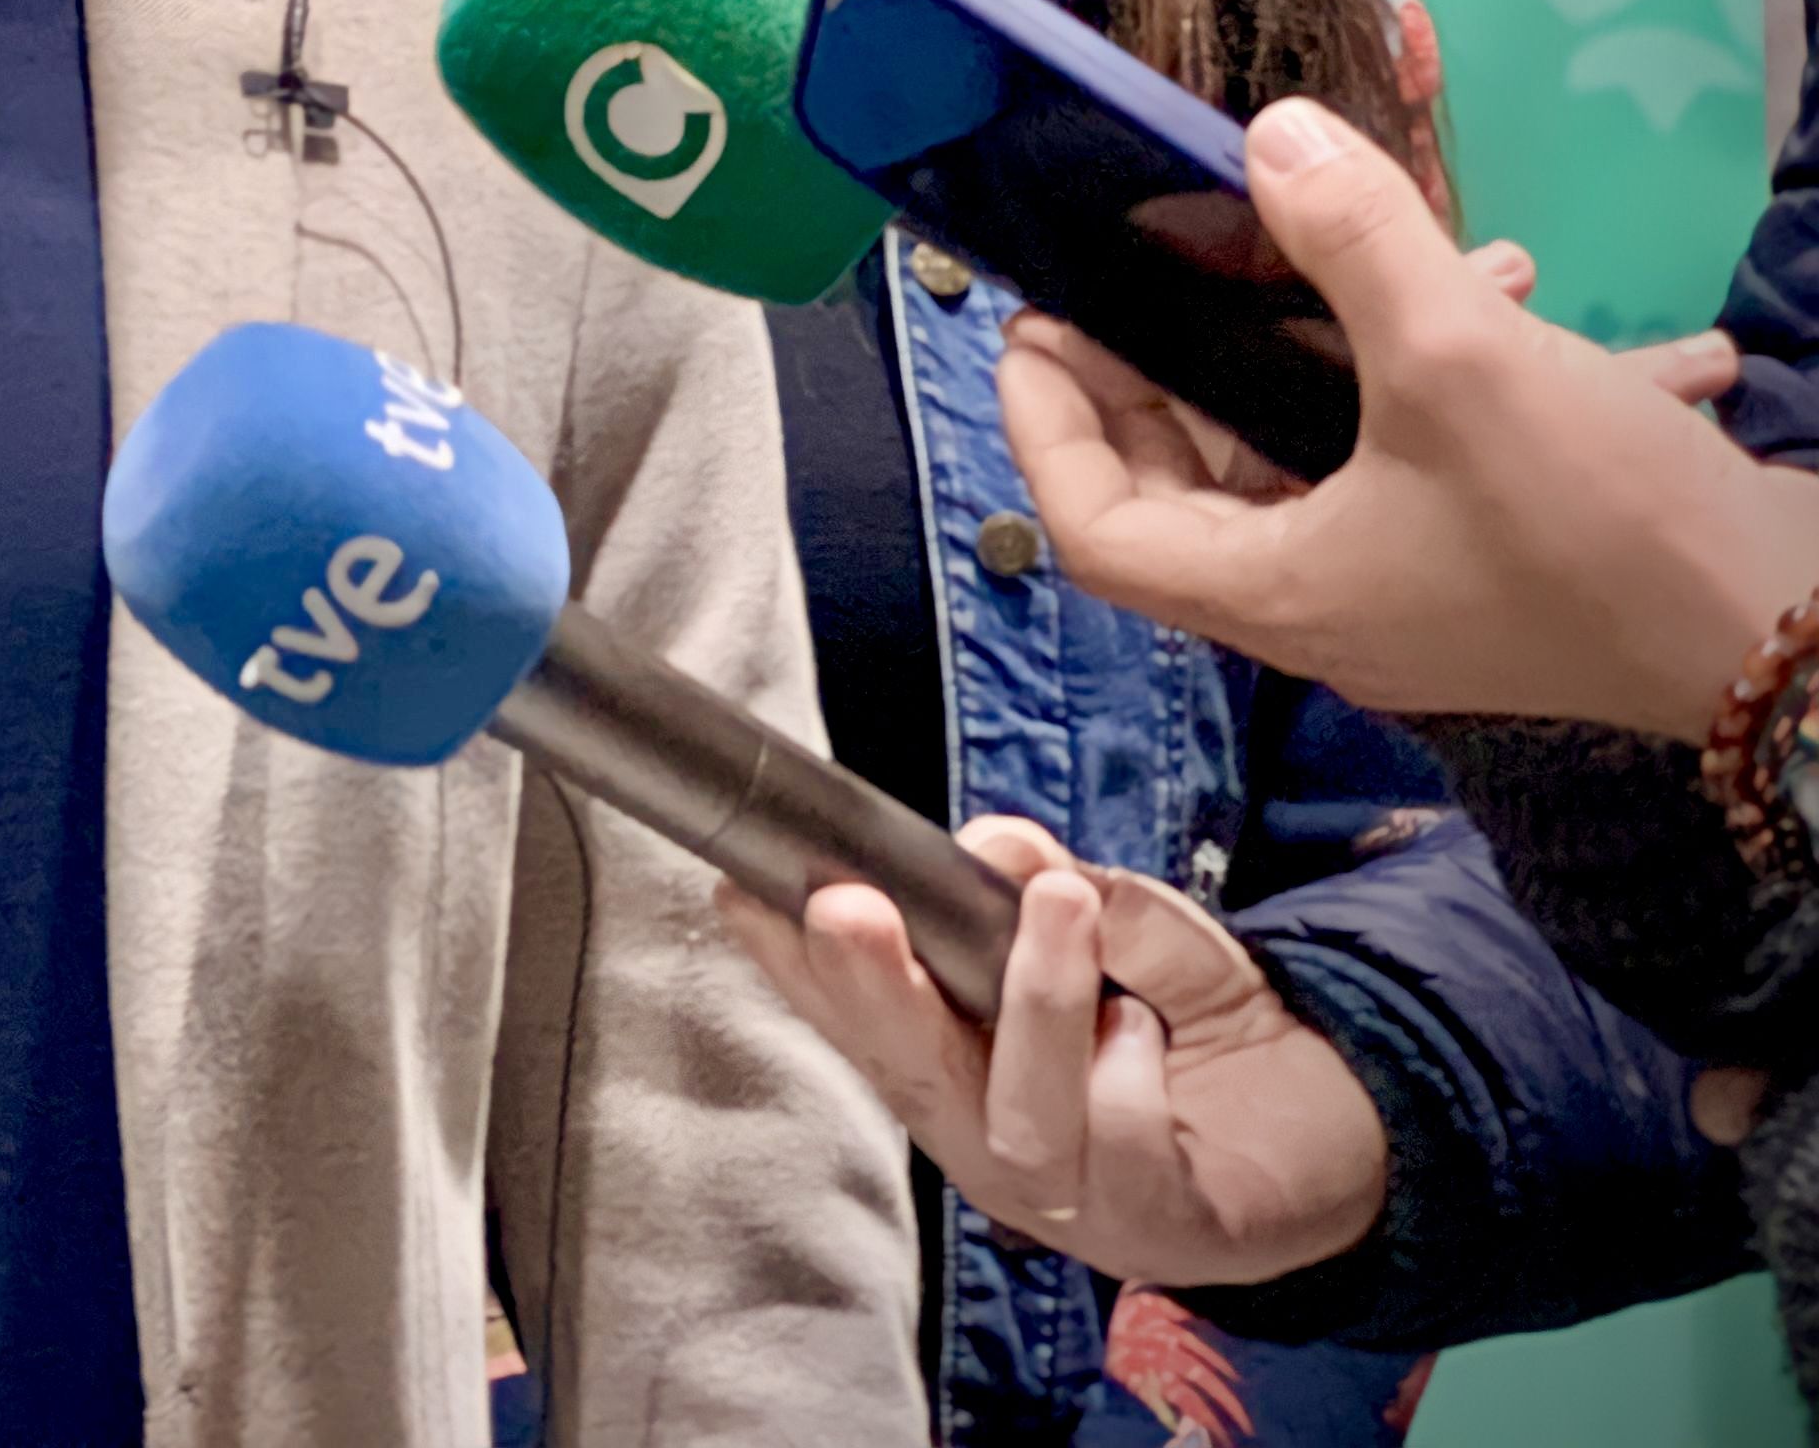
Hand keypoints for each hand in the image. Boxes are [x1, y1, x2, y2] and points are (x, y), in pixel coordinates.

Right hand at [720, 816, 1386, 1288]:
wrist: (1330, 1122)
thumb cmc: (1192, 1024)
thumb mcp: (1128, 930)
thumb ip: (1061, 891)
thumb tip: (1000, 850)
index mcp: (954, 1067)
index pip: (853, 1016)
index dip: (790, 961)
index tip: (744, 888)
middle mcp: (986, 1138)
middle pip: (908, 1076)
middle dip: (869, 989)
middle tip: (845, 905)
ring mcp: (1066, 1196)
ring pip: (1016, 1117)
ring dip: (1033, 1006)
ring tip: (1060, 904)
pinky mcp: (1158, 1223)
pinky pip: (1123, 1150)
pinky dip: (1130, 1071)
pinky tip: (1149, 1030)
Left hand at [998, 100, 1818, 743]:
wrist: (1804, 636)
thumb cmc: (1601, 523)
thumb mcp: (1459, 354)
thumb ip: (1352, 239)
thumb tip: (1270, 137)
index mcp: (1279, 590)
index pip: (1094, 524)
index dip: (1046, 424)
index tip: (1036, 324)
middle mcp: (1332, 603)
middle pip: (1195, 478)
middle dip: (1188, 360)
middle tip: (1188, 255)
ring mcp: (1422, 587)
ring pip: (1328, 451)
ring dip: (1344, 344)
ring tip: (1421, 252)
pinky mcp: (1505, 562)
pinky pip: (1440, 459)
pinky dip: (1463, 376)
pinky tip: (1534, 297)